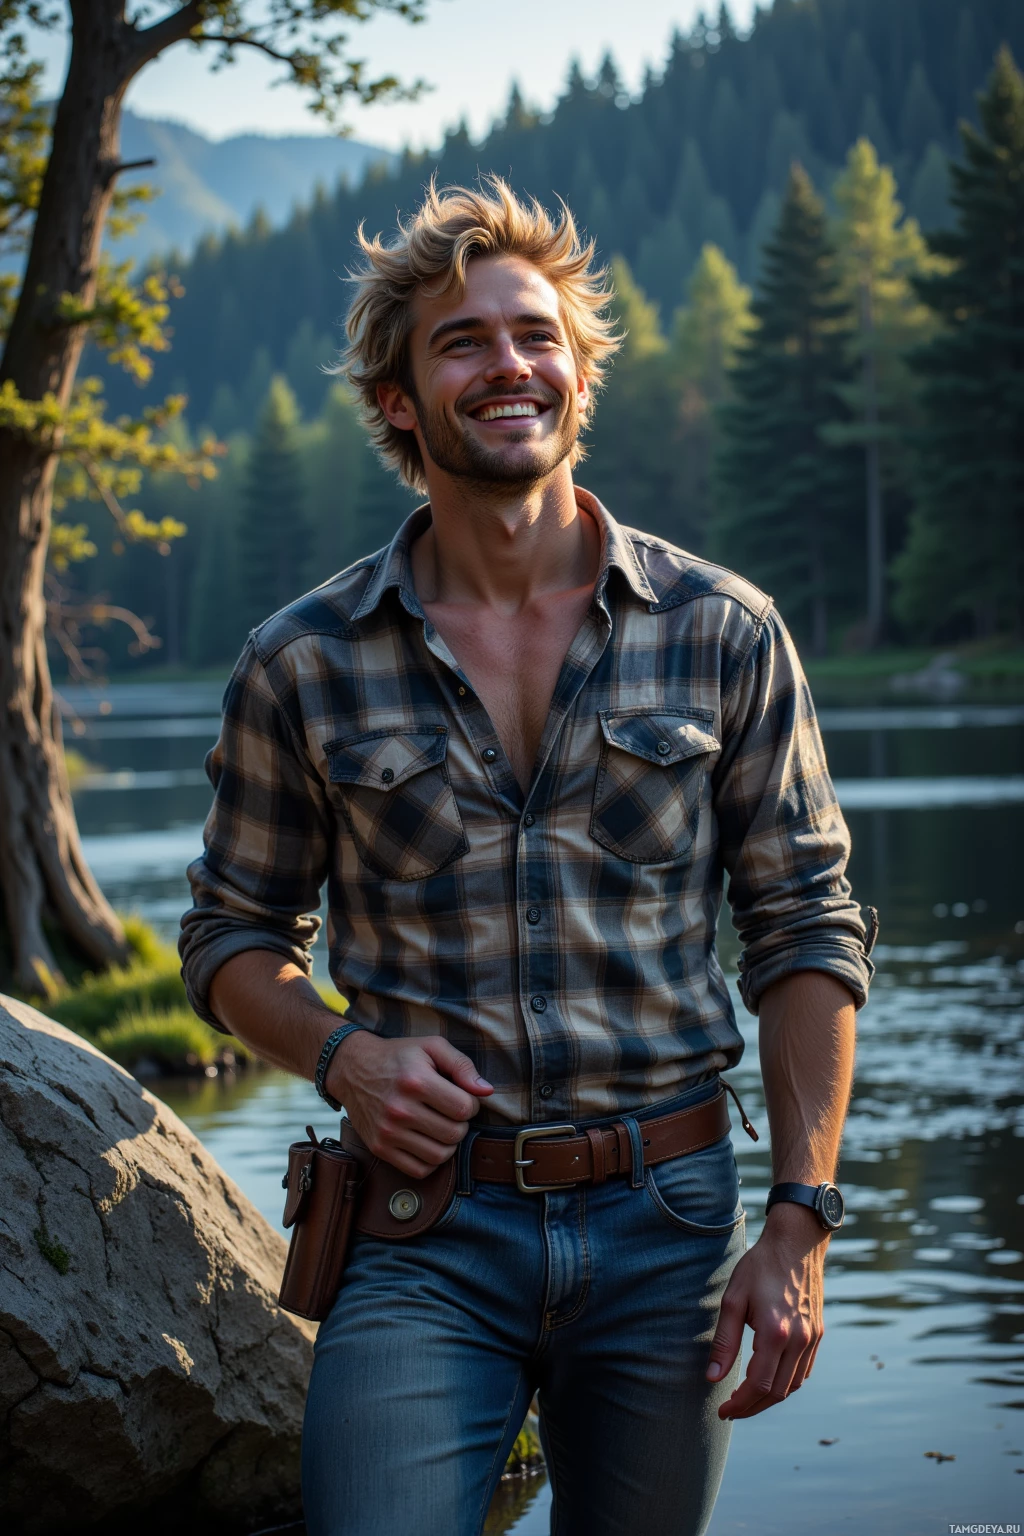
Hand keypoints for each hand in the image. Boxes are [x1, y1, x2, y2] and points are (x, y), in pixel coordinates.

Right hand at [327, 1031, 492, 1177]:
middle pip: (454, 1134)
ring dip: (448, 1143)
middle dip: (461, 1124)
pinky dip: (430, 1161)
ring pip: (439, 1156)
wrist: (353, 1068)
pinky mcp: (380, 1148)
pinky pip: (419, 1170)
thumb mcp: (431, 1047)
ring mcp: (388, 1132)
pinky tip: (427, 1141)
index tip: (462, 1097)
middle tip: (451, 1113)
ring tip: (440, 1126)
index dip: (471, 1104)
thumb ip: (462, 1065)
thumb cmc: (398, 1057)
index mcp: (415, 1081)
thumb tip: (486, 1091)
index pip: (464, 1108)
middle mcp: (400, 1109)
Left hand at [705, 1202, 827, 1418]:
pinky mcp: (818, 1334)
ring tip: (747, 1399)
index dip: (740, 1404)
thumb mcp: (734, 1298)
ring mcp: (812, 1338)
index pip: (759, 1385)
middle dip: (752, 1407)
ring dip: (770, 1398)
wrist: (796, 1243)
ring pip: (793, 1386)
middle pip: (777, 1392)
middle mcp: (799, 1340)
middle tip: (731, 1410)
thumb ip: (725, 1341)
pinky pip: (804, 1371)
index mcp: (775, 1333)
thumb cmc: (760, 1266)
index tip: (722, 1411)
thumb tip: (713, 1377)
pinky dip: (787, 1384)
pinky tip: (770, 1381)